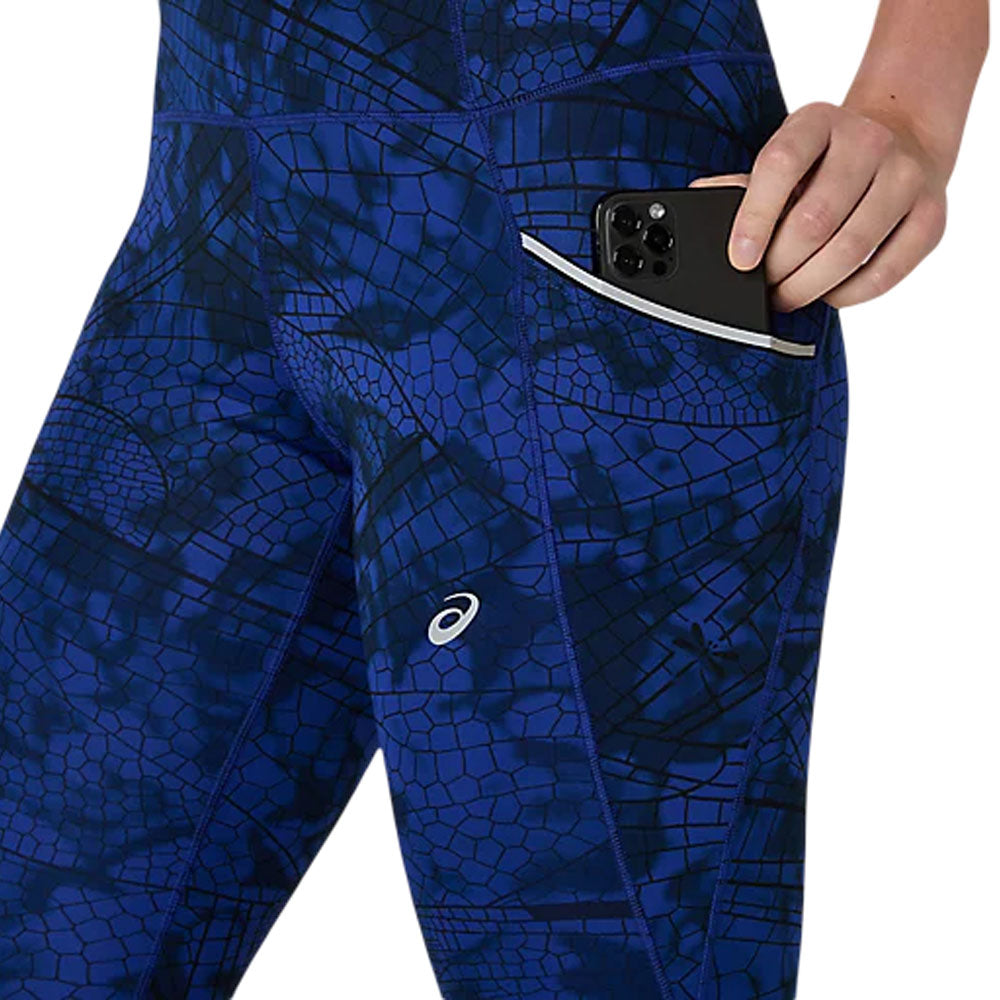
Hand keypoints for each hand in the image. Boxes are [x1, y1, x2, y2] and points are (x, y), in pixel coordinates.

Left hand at [691, 102, 948, 309]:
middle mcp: (868, 141)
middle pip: (815, 220)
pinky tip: (828, 293)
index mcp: (818, 121)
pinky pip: (886, 270)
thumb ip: (747, 185)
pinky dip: (849, 294)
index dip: (755, 218)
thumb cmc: (827, 162)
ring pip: (850, 249)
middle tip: (763, 287)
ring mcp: (905, 176)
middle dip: (780, 267)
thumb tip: (703, 201)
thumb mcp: (786, 156)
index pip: (780, 165)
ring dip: (809, 286)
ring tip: (787, 297)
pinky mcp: (931, 215)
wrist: (904, 140)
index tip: (739, 260)